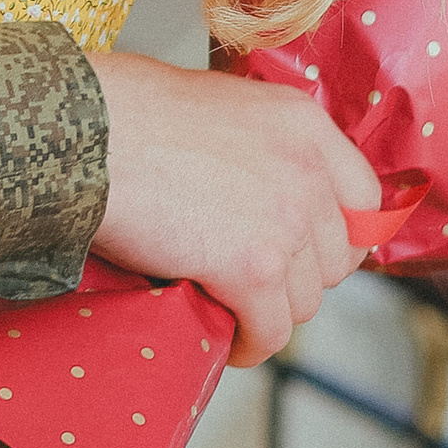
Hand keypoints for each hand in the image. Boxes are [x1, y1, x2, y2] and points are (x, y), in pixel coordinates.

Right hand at [84, 49, 380, 366]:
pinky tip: (228, 339)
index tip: (309, 250)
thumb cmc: (124, 112)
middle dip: (298, 277)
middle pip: (336, 258)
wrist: (84, 134)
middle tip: (254, 280)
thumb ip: (259, 144)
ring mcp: (284, 221)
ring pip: (304, 301)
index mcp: (302, 123)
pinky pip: (271, 330)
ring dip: (269, 311)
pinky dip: (250, 343)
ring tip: (231, 307)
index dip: (336, 234)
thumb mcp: (218, 104)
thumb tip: (257, 186)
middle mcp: (307, 170)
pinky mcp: (253, 268)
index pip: (363, 199)